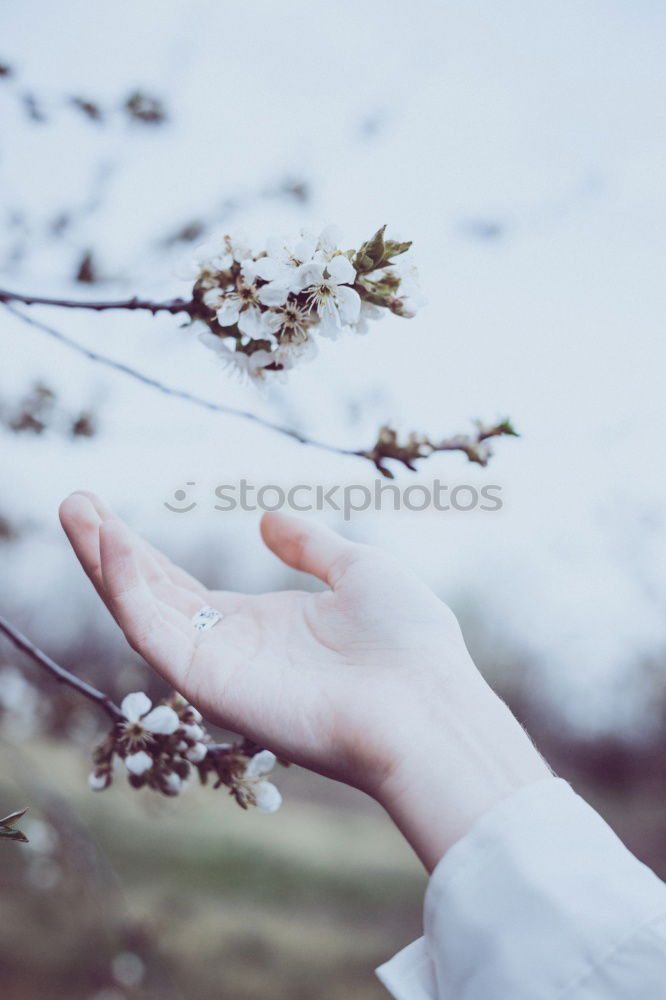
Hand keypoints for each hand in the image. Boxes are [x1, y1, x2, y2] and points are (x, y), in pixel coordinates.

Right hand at [59, 492, 550, 868]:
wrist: (429, 704)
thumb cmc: (408, 644)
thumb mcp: (358, 570)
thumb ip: (310, 545)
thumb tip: (266, 519)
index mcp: (260, 626)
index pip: (182, 588)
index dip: (142, 553)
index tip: (108, 514)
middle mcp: (230, 649)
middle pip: (151, 595)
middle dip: (108, 550)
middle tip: (74, 502)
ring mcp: (218, 668)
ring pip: (142, 612)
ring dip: (103, 561)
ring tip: (74, 510)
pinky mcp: (213, 685)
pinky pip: (156, 633)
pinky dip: (128, 590)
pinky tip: (111, 544)